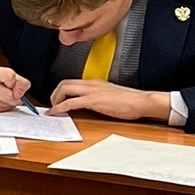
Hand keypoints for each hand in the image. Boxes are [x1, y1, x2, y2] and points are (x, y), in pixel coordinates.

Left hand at [47, 79, 171, 122]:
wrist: (141, 101)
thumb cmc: (130, 100)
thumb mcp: (110, 95)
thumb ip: (98, 96)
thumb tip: (90, 104)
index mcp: (95, 82)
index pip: (72, 82)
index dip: (61, 90)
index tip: (57, 99)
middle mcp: (91, 84)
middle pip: (63, 83)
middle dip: (54, 94)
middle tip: (53, 104)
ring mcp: (91, 91)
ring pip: (64, 89)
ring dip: (54, 99)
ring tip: (53, 109)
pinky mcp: (92, 100)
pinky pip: (70, 102)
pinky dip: (59, 107)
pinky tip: (55, 112)